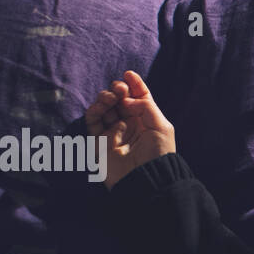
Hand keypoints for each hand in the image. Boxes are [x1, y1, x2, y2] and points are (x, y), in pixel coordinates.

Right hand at [85, 70, 175, 189]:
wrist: (146, 179)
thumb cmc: (158, 154)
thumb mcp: (161, 126)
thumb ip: (146, 106)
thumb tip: (126, 99)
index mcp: (146, 120)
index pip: (138, 97)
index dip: (134, 84)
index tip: (129, 74)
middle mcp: (130, 124)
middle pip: (120, 99)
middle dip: (119, 89)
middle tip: (120, 89)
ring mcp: (114, 132)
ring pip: (105, 107)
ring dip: (106, 97)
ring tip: (112, 97)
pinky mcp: (99, 141)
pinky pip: (93, 120)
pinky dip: (95, 109)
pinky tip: (102, 106)